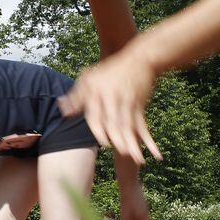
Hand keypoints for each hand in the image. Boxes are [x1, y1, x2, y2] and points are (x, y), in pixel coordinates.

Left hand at [58, 50, 161, 164]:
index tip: (104, 143)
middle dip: (120, 138)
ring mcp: (128, 103)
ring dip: (134, 143)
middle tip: (124, 154)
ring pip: (130, 127)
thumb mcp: (89, 78)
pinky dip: (149, 142)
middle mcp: (113, 99)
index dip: (101, 128)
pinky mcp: (140, 107)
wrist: (138, 60)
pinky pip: (143, 128)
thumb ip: (76, 97)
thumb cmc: (109, 71)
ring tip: (137, 159)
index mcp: (98, 94)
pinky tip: (156, 154)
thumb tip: (63, 112)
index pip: (98, 114)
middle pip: (116, 122)